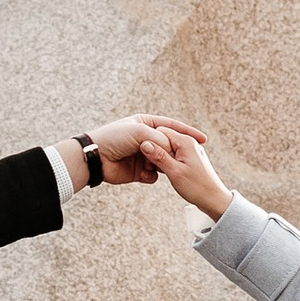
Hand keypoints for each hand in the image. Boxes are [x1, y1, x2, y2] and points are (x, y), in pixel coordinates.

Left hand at [60, 114, 206, 188]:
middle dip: (174, 154)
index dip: (188, 132)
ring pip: (162, 162)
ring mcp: (142, 156)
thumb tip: (173, 151)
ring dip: (162, 166)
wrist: (96, 158)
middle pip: (169, 146)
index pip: (172, 126)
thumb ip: (161, 140)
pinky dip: (151, 176)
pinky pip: (153, 175)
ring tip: (156, 168)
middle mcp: (146, 139)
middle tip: (183, 161)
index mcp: (146, 124)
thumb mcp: (141, 133)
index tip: (203, 139)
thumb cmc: (115, 138)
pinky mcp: (138, 171)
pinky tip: (144, 175)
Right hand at [134, 122, 232, 217]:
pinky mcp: (190, 158)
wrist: (214, 199)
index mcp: (185, 141)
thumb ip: (159, 156)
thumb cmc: (197, 187)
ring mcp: (190, 150)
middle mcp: (189, 142)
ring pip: (167, 146)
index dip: (150, 141)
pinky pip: (174, 154)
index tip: (145, 156)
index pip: (160, 130)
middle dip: (155, 149)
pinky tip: (165, 171)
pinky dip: (167, 161)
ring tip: (157, 169)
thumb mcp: (175, 172)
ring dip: (160, 156)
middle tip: (150, 165)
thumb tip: (144, 143)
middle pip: (164, 137)